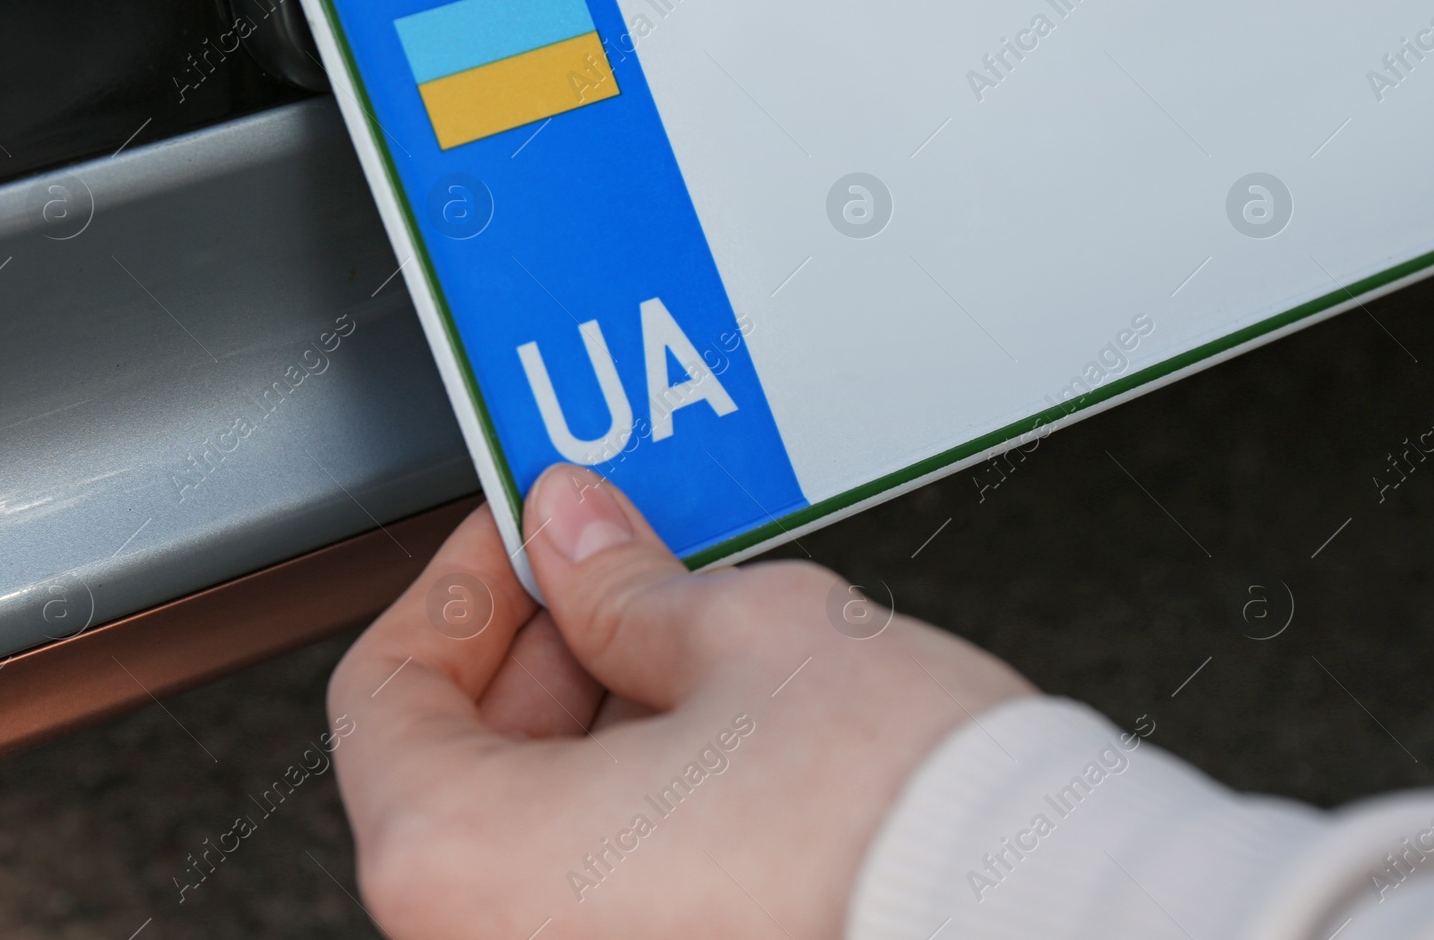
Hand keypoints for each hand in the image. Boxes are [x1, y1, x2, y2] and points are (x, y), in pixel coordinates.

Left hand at [329, 465, 1033, 938]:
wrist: (1050, 918)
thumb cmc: (901, 819)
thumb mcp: (742, 633)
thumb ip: (621, 580)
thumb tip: (572, 533)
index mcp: (469, 868)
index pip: (383, 696)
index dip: (456, 588)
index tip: (518, 541)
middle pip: (457, 769)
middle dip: (536, 651)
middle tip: (611, 574)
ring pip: (533, 830)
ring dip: (589, 722)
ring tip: (684, 643)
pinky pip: (599, 884)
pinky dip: (632, 802)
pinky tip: (713, 735)